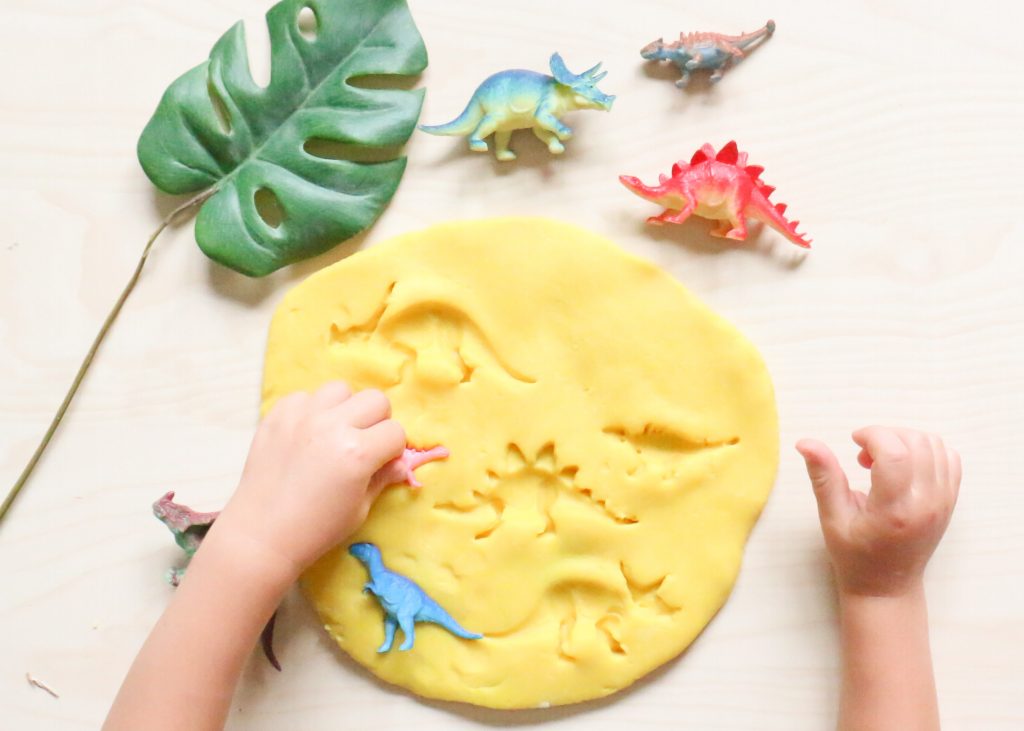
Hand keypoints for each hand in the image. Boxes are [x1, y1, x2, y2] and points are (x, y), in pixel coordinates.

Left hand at [215, 382, 405, 577]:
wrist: (262, 534)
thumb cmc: (317, 529)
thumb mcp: (360, 509)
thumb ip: (383, 478)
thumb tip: (401, 463)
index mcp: (358, 453)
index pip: (395, 432)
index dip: (393, 449)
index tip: (381, 463)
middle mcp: (332, 426)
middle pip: (375, 400)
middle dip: (376, 422)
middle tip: (361, 444)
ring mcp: (302, 417)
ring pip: (340, 390)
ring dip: (343, 409)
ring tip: (332, 433)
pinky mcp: (277, 416)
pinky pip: (304, 397)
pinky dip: (310, 411)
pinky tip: (304, 435)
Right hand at [797, 426, 960, 597]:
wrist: (888, 587)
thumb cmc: (855, 556)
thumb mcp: (832, 518)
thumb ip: (823, 476)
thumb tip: (805, 442)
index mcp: (894, 509)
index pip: (895, 452)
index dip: (872, 435)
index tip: (854, 442)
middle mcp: (926, 503)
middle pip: (916, 442)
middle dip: (886, 435)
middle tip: (864, 455)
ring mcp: (943, 501)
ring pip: (935, 445)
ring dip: (905, 440)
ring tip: (883, 460)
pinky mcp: (951, 500)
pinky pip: (950, 457)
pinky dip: (926, 450)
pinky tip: (904, 464)